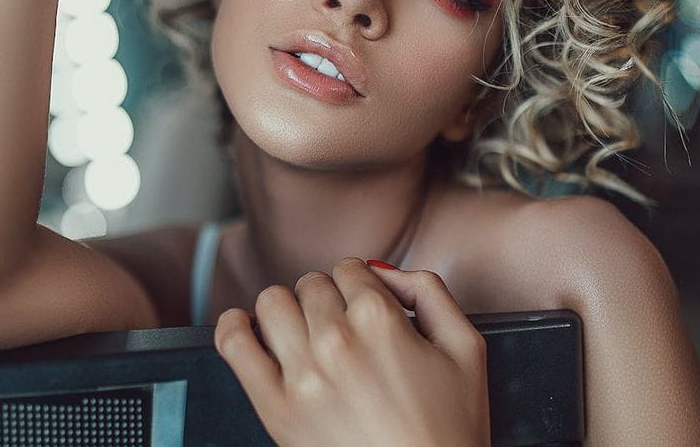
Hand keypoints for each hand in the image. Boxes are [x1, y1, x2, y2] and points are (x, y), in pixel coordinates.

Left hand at [213, 257, 490, 446]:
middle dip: (326, 300)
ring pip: (272, 302)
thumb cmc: (448, 432)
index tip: (363, 308)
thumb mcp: (466, 349)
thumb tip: (388, 273)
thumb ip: (430, 292)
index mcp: (381, 319)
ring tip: (301, 334)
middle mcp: (336, 339)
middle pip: (311, 284)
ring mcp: (301, 373)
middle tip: (341, 331)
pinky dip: (234, 327)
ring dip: (287, 311)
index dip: (359, 286)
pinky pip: (234, 344)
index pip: (349, 269)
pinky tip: (246, 329)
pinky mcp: (275, 407)